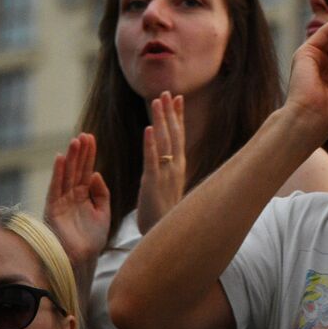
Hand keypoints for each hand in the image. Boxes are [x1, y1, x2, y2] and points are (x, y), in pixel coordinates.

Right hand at [44, 134, 110, 266]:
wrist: (83, 259)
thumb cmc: (92, 239)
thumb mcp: (103, 212)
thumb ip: (101, 193)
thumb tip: (96, 172)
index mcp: (83, 196)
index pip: (86, 170)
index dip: (88, 155)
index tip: (91, 138)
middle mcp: (70, 196)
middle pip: (76, 169)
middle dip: (80, 152)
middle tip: (85, 134)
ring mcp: (61, 202)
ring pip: (66, 175)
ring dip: (70, 158)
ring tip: (75, 141)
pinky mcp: (53, 209)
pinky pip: (55, 187)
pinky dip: (58, 173)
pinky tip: (61, 158)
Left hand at [137, 93, 186, 234]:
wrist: (166, 236)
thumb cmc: (165, 216)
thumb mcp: (169, 189)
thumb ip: (169, 174)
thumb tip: (169, 164)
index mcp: (178, 167)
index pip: (179, 136)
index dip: (178, 116)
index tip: (177, 98)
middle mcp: (176, 166)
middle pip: (174, 133)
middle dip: (170, 112)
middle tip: (167, 92)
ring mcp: (166, 173)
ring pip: (165, 141)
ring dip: (161, 120)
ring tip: (158, 101)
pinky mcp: (153, 182)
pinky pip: (152, 159)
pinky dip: (151, 143)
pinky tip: (148, 128)